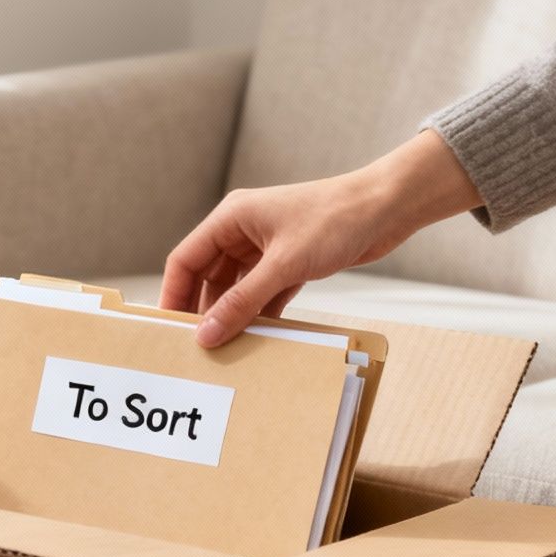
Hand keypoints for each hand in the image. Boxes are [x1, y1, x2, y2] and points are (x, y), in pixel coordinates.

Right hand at [159, 129, 481, 346]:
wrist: (387, 208)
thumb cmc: (335, 220)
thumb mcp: (283, 265)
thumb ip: (242, 302)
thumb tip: (207, 334)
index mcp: (231, 218)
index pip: (185, 259)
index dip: (173, 294)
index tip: (168, 329)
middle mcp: (243, 231)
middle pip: (207, 276)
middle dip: (202, 310)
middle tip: (197, 347)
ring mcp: (266, 248)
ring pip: (235, 288)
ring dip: (232, 315)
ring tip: (226, 348)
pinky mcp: (289, 262)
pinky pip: (262, 293)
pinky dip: (259, 313)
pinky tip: (258, 338)